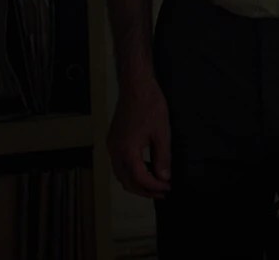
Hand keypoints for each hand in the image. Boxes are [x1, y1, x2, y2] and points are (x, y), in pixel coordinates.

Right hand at [109, 76, 172, 198]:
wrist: (136, 86)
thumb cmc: (149, 104)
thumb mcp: (162, 133)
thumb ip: (163, 157)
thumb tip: (164, 176)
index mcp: (127, 150)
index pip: (139, 178)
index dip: (153, 187)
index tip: (166, 188)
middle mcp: (115, 150)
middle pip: (126, 180)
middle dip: (143, 190)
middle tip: (161, 193)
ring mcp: (112, 145)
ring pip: (120, 173)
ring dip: (136, 181)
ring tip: (154, 183)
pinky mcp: (113, 139)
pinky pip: (119, 162)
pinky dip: (131, 170)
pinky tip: (145, 167)